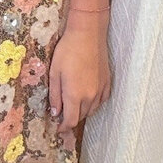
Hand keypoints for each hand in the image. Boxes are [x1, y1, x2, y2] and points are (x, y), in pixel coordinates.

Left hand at [49, 14, 111, 135]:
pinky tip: (87, 97)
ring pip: (91, 110)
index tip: (58, 129)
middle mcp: (90, 96)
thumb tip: (55, 113)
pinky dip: (93, 103)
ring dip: (82, 111)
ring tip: (73, 104)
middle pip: (81, 117)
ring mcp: (101, 89)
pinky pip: (101, 101)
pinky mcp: (107, 82)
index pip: (71, 121)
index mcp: (75, 95)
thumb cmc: (67, 50)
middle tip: (62, 112)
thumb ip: (55, 95)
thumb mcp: (54, 72)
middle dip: (71, 118)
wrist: (88, 33)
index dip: (63, 128)